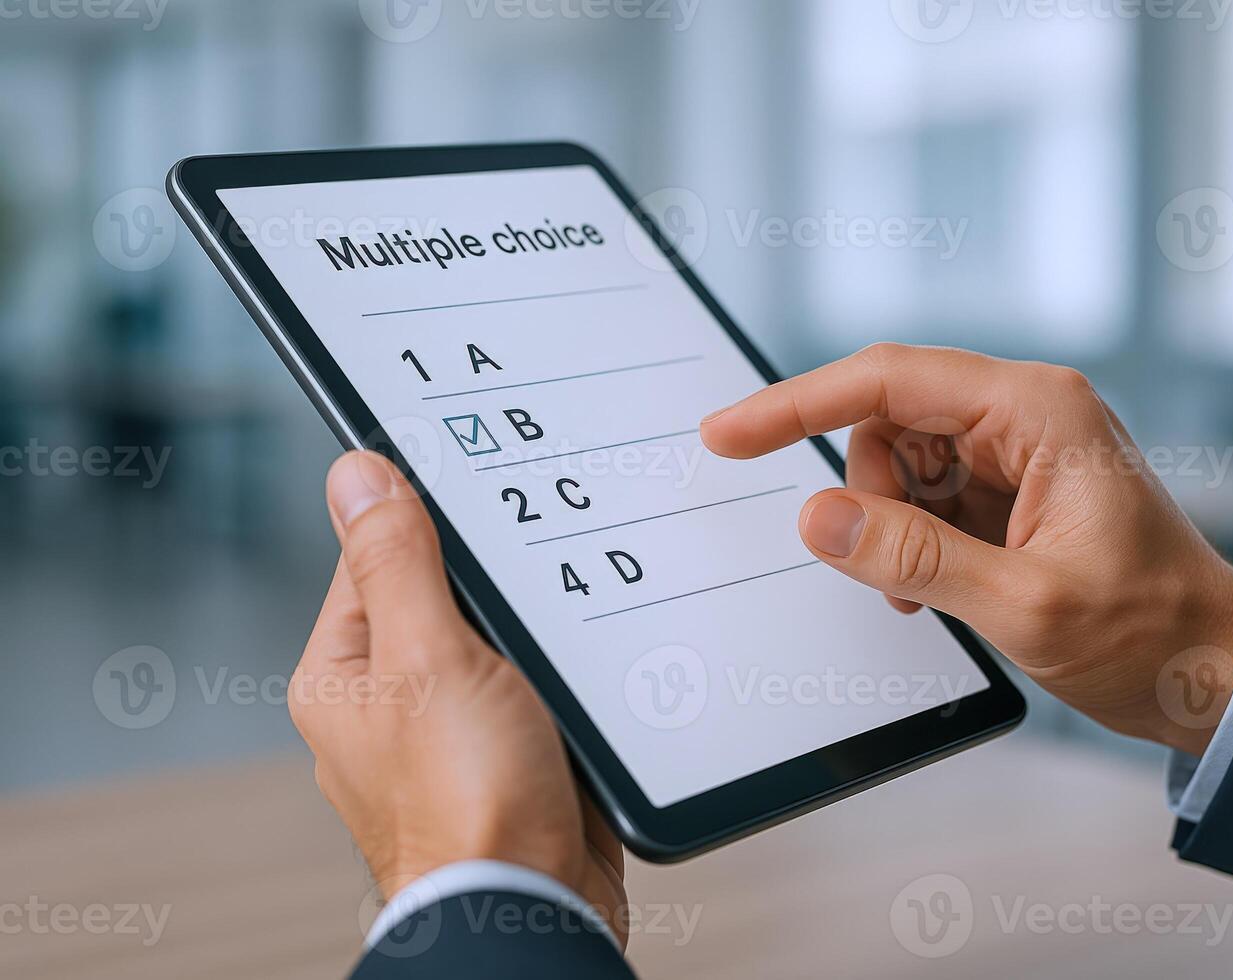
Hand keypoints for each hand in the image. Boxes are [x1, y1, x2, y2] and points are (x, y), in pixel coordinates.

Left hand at [288, 451, 626, 942]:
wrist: (535, 904)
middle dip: (495, 586)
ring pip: (496, 643)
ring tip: (558, 641)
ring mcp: (451, 732)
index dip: (428, 520)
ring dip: (533, 633)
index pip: (376, 557)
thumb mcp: (429, 655)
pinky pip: (535, 688)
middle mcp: (390, 703)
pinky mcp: (508, 755)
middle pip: (444, 597)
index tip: (482, 496)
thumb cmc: (467, 803)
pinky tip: (585, 675)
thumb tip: (355, 475)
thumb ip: (396, 562)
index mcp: (345, 674)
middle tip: (536, 574)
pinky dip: (560, 676)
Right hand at [701, 344, 1232, 756]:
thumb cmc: (1150, 633)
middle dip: (870, 496)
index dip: (797, 404)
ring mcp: (1020, 450)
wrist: (1213, 670)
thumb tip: (819, 518)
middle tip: (893, 572)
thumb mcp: (1026, 606)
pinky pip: (927, 496)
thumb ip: (915, 559)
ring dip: (893, 527)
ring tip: (932, 591)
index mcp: (1038, 412)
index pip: (890, 381)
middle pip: (889, 421)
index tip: (728, 434)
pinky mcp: (1013, 487)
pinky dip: (914, 541)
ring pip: (900, 461)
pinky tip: (945, 587)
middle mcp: (1026, 414)